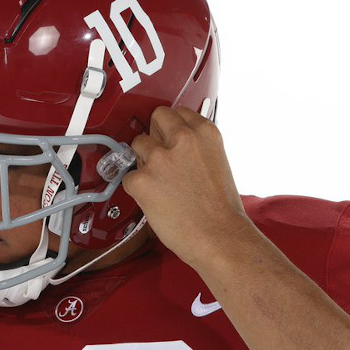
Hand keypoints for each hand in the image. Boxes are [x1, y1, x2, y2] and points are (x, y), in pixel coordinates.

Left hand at [122, 105, 251, 268]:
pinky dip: (136, 188)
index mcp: (204, 132)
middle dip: (155, 134)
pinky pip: (129, 176)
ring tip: (158, 182)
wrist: (218, 237)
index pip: (177, 112)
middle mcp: (181, 138)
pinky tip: (153, 199)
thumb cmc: (221, 209)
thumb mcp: (217, 161)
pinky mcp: (141, 179)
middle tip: (159, 155)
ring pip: (137, 144)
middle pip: (156, 117)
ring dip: (143, 160)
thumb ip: (196, 147)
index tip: (170, 137)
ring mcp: (159, 157)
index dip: (172, 127)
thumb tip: (175, 144)